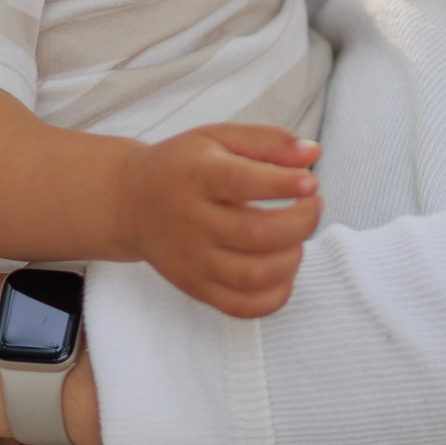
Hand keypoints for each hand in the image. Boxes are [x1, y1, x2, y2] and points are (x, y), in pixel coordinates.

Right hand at [117, 123, 322, 316]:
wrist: (130, 203)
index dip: (282, 183)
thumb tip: (314, 153)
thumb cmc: (184, 166)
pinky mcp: (196, 287)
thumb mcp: (220, 138)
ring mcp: (193, 260)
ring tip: (297, 236)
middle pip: (256, 234)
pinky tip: (283, 269)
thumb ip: (268, 142)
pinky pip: (241, 306)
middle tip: (314, 204)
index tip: (311, 181)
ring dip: (292, 257)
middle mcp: (192, 221)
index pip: (241, 182)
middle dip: (301, 222)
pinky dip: (275, 295)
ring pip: (254, 274)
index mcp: (197, 176)